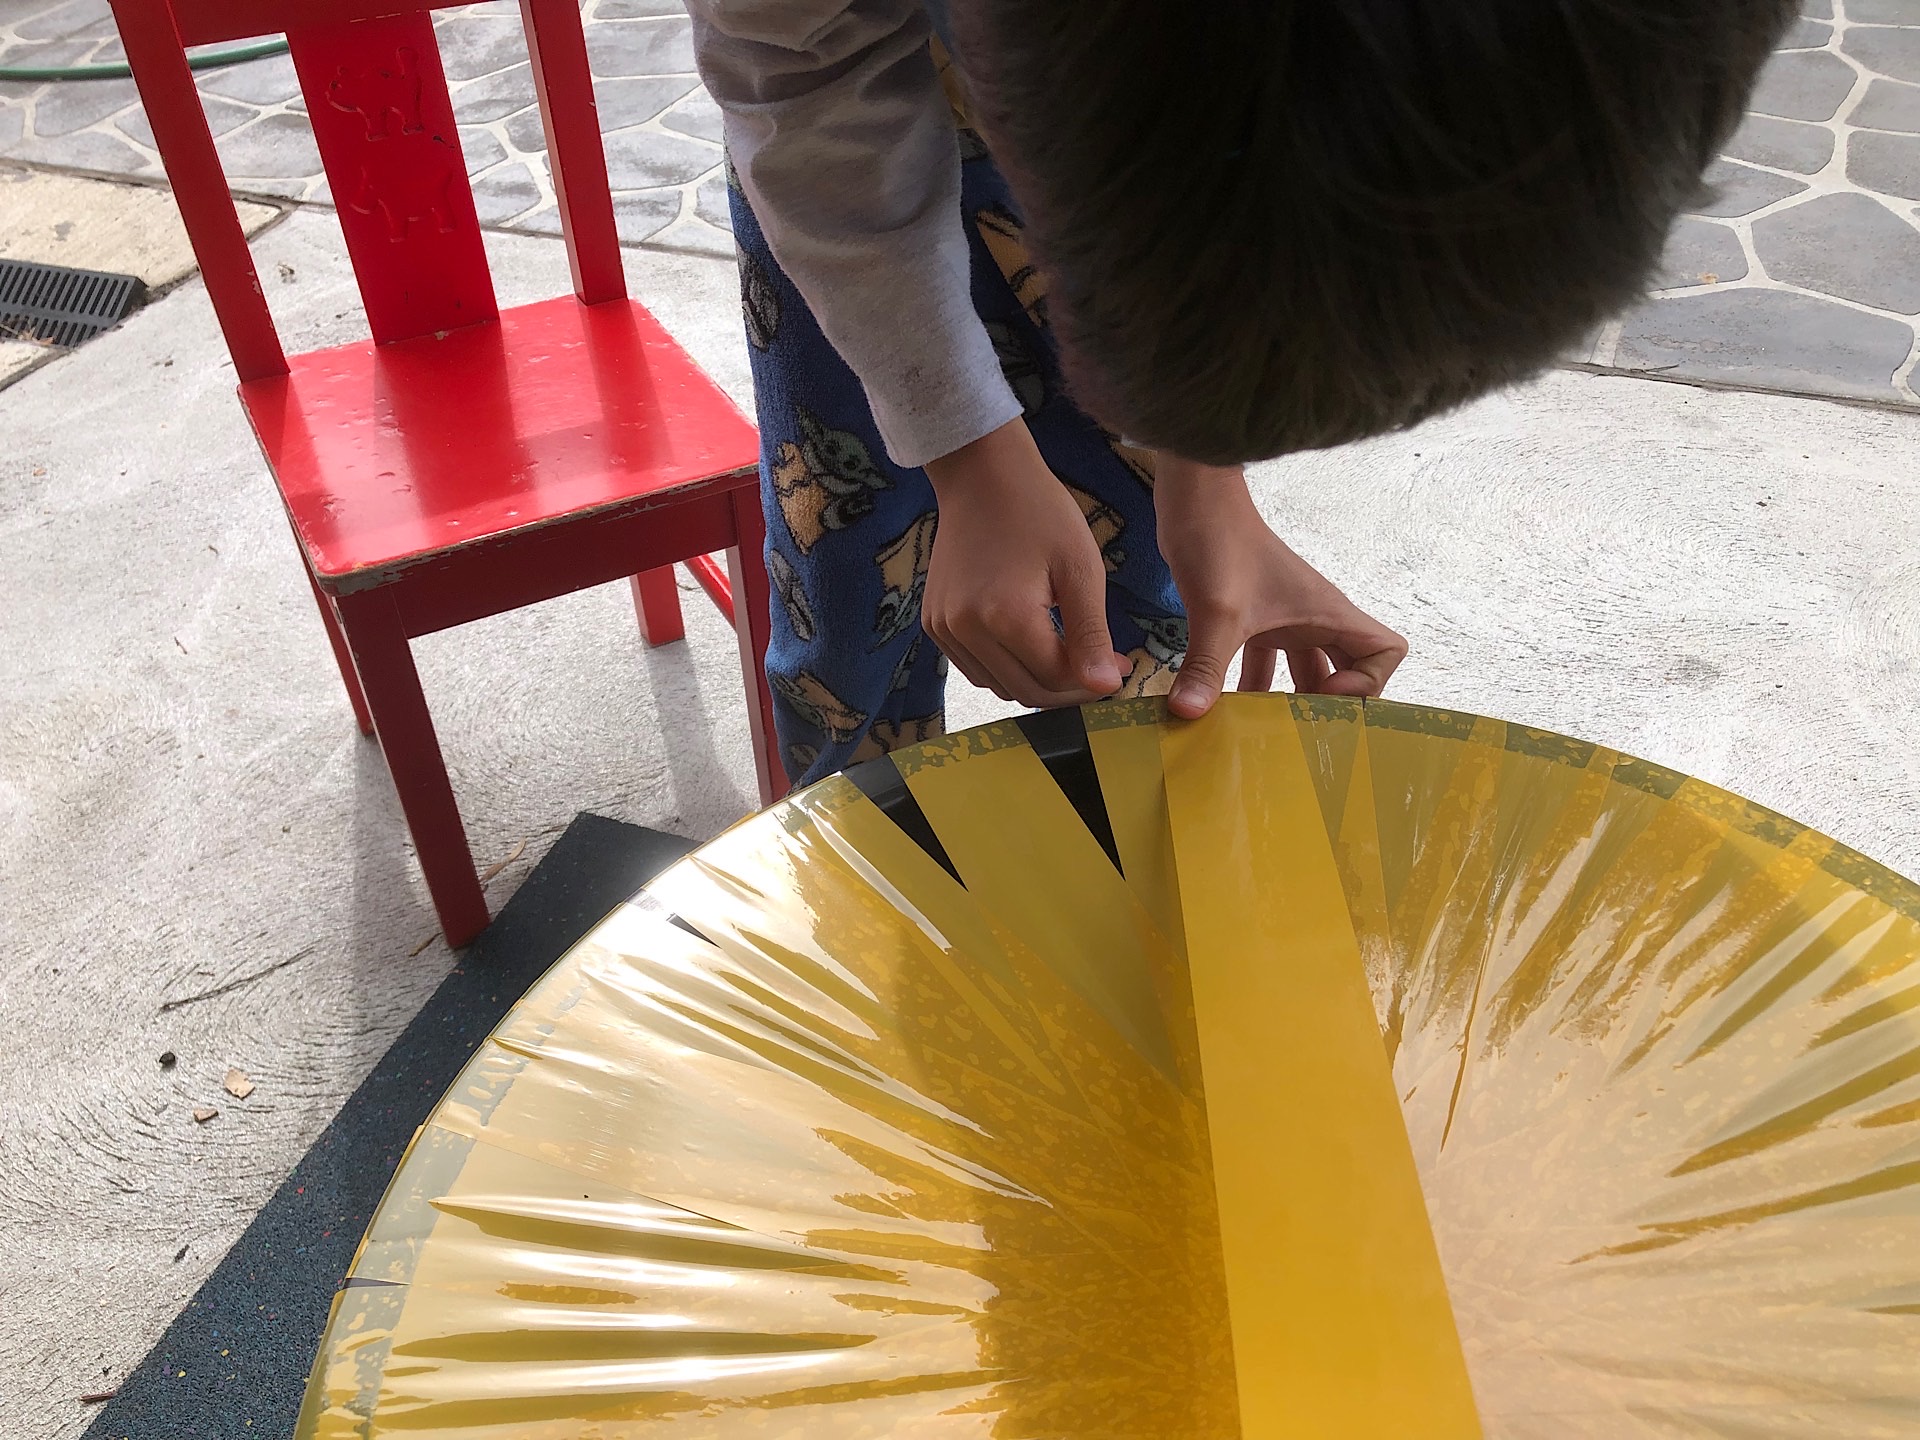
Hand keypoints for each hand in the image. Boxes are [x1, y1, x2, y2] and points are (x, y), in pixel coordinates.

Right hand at [922, 419, 1129, 706]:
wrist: (982, 476)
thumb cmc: (1039, 512)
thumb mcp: (1080, 569)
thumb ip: (1091, 633)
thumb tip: (1106, 688)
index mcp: (1005, 616)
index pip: (1055, 677)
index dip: (1093, 680)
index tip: (1120, 665)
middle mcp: (966, 630)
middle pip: (1027, 690)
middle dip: (1067, 687)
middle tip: (1098, 665)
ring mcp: (944, 630)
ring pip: (999, 686)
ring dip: (1036, 681)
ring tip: (1066, 652)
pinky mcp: (934, 625)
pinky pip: (975, 668)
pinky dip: (1006, 667)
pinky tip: (1030, 642)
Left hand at [1155, 457, 1406, 718]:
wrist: (1194, 501)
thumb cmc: (1222, 543)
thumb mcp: (1217, 613)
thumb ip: (1207, 665)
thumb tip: (1189, 714)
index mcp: (1327, 613)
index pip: (1386, 652)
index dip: (1368, 682)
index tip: (1324, 695)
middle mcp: (1314, 619)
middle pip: (1347, 670)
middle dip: (1327, 704)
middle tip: (1295, 729)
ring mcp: (1285, 618)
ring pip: (1302, 670)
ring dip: (1286, 700)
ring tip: (1259, 729)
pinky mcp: (1254, 618)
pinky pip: (1264, 661)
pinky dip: (1249, 684)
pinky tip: (1220, 707)